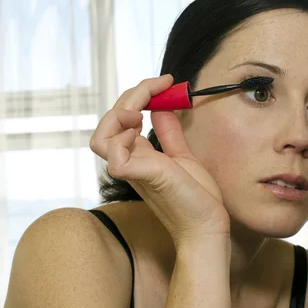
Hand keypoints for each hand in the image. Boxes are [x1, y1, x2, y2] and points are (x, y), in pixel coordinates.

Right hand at [90, 74, 229, 246]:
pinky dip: (123, 141)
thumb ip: (169, 134)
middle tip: (157, 87)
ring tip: (144, 111)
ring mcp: (134, 171)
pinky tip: (142, 132)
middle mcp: (131, 162)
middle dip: (129, 96)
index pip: (122, 118)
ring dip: (119, 116)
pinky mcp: (143, 179)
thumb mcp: (182, 157)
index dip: (139, 93)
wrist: (207, 225)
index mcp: (138, 155)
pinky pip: (115, 160)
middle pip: (107, 124)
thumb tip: (160, 108)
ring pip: (100, 140)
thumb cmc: (196, 197)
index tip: (165, 81)